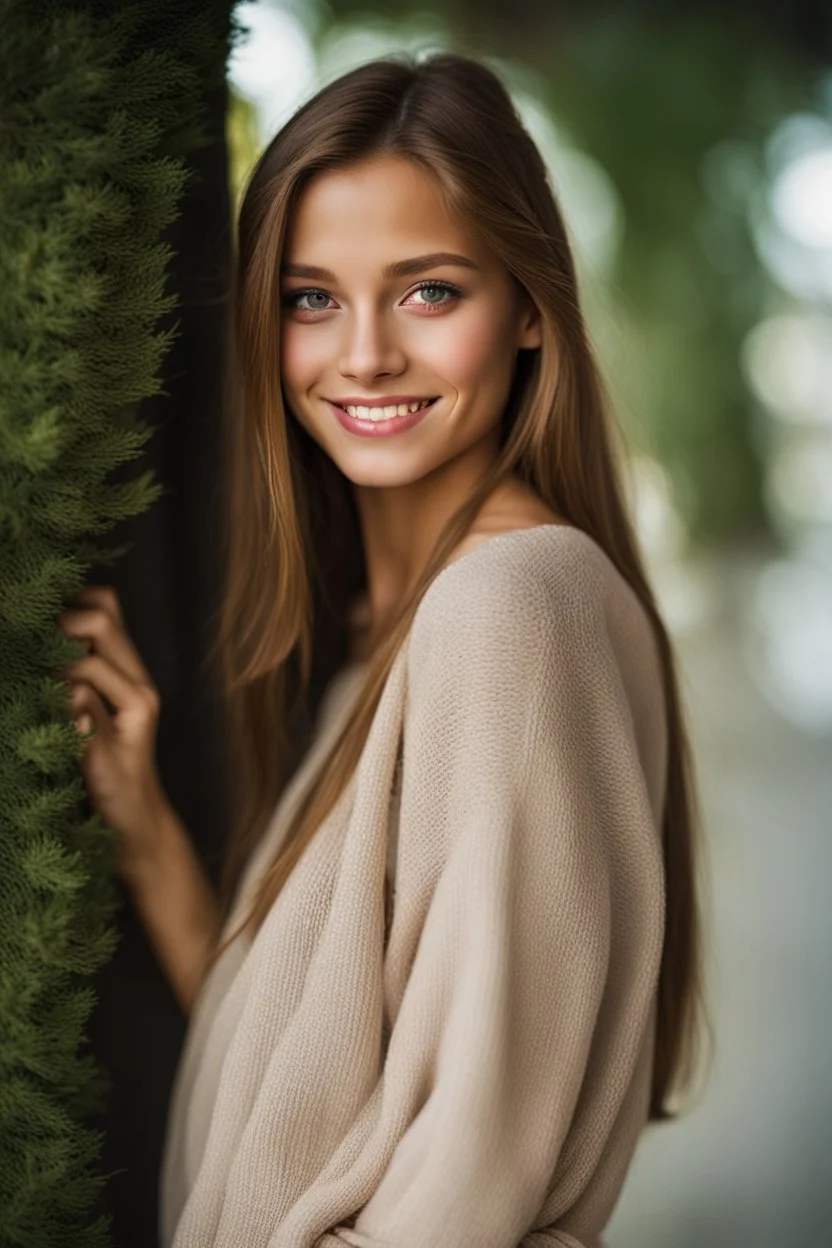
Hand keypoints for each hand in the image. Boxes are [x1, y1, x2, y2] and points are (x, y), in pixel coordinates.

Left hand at [57, 584, 168, 876]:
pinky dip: (56, 707)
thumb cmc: (102, 769)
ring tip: (36, 690)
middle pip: (100, 617)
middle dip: (57, 626)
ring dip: (50, 670)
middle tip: (35, 655)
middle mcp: (139, 681)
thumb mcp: (88, 714)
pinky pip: (80, 705)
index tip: (41, 624)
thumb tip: (28, 646)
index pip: (106, 602)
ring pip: (86, 661)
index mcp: (129, 669)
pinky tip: (52, 723)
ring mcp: (137, 709)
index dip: (70, 600)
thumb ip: (72, 679)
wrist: (133, 822)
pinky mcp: (122, 739)